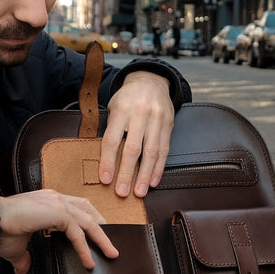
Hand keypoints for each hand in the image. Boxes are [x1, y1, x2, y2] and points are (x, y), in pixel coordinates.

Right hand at [0, 190, 118, 273]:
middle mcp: (55, 198)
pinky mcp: (56, 212)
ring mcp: (57, 202)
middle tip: (112, 245)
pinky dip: (85, 247)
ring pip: (88, 221)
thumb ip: (24, 257)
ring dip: (102, 238)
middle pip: (88, 211)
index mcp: (49, 201)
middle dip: (102, 228)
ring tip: (111, 254)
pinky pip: (77, 232)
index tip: (100, 234)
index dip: (91, 220)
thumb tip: (23, 270)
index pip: (77, 207)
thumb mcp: (17, 248)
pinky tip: (89, 261)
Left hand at [98, 71, 173, 197]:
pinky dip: (159, 167)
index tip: (105, 180)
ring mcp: (157, 120)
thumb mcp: (113, 107)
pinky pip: (164, 150)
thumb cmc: (127, 98)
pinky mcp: (168, 125)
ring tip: (139, 192)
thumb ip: (111, 130)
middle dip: (127, 173)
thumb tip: (106, 161)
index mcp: (121, 109)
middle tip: (122, 192)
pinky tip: (153, 180)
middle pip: (133, 149)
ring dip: (145, 175)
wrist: (151, 81)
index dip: (108, 161)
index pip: (112, 140)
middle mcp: (140, 114)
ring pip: (152, 152)